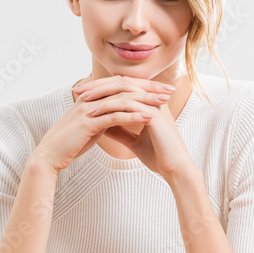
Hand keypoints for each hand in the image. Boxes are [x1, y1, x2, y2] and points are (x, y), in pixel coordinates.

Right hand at [30, 75, 174, 173]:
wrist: (49, 156)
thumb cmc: (70, 143)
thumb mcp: (90, 126)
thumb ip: (104, 118)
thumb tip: (119, 116)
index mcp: (91, 96)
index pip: (121, 84)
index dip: (142, 85)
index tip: (161, 89)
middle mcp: (90, 98)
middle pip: (124, 86)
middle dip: (148, 88)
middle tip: (168, 91)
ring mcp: (87, 109)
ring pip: (121, 99)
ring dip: (144, 100)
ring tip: (163, 103)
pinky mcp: (87, 123)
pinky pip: (114, 116)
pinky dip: (133, 115)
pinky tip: (148, 117)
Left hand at [78, 75, 195, 179]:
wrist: (176, 170)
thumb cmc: (159, 156)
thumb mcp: (134, 142)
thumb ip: (121, 131)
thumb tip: (104, 127)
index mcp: (149, 103)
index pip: (123, 87)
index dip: (103, 88)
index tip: (83, 94)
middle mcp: (153, 100)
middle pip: (122, 82)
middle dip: (98, 85)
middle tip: (78, 90)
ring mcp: (154, 105)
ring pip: (124, 89)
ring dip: (101, 93)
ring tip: (82, 99)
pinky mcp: (154, 115)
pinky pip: (128, 104)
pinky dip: (110, 107)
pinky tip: (95, 112)